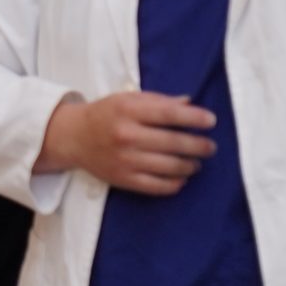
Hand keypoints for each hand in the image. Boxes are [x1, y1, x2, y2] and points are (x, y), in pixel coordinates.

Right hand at [41, 91, 218, 195]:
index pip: (169, 113)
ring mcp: (125, 160)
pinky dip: (176, 183)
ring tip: (197, 162)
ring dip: (191, 165)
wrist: (73, 137)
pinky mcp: (124, 179)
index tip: (211, 121)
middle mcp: (126, 135)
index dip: (194, 117)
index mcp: (128, 110)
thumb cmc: (106, 114)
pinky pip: (158, 186)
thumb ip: (159, 101)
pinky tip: (182, 177)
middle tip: (210, 147)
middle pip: (173, 142)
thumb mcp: (128, 99)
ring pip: (170, 166)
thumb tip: (190, 103)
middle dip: (198, 145)